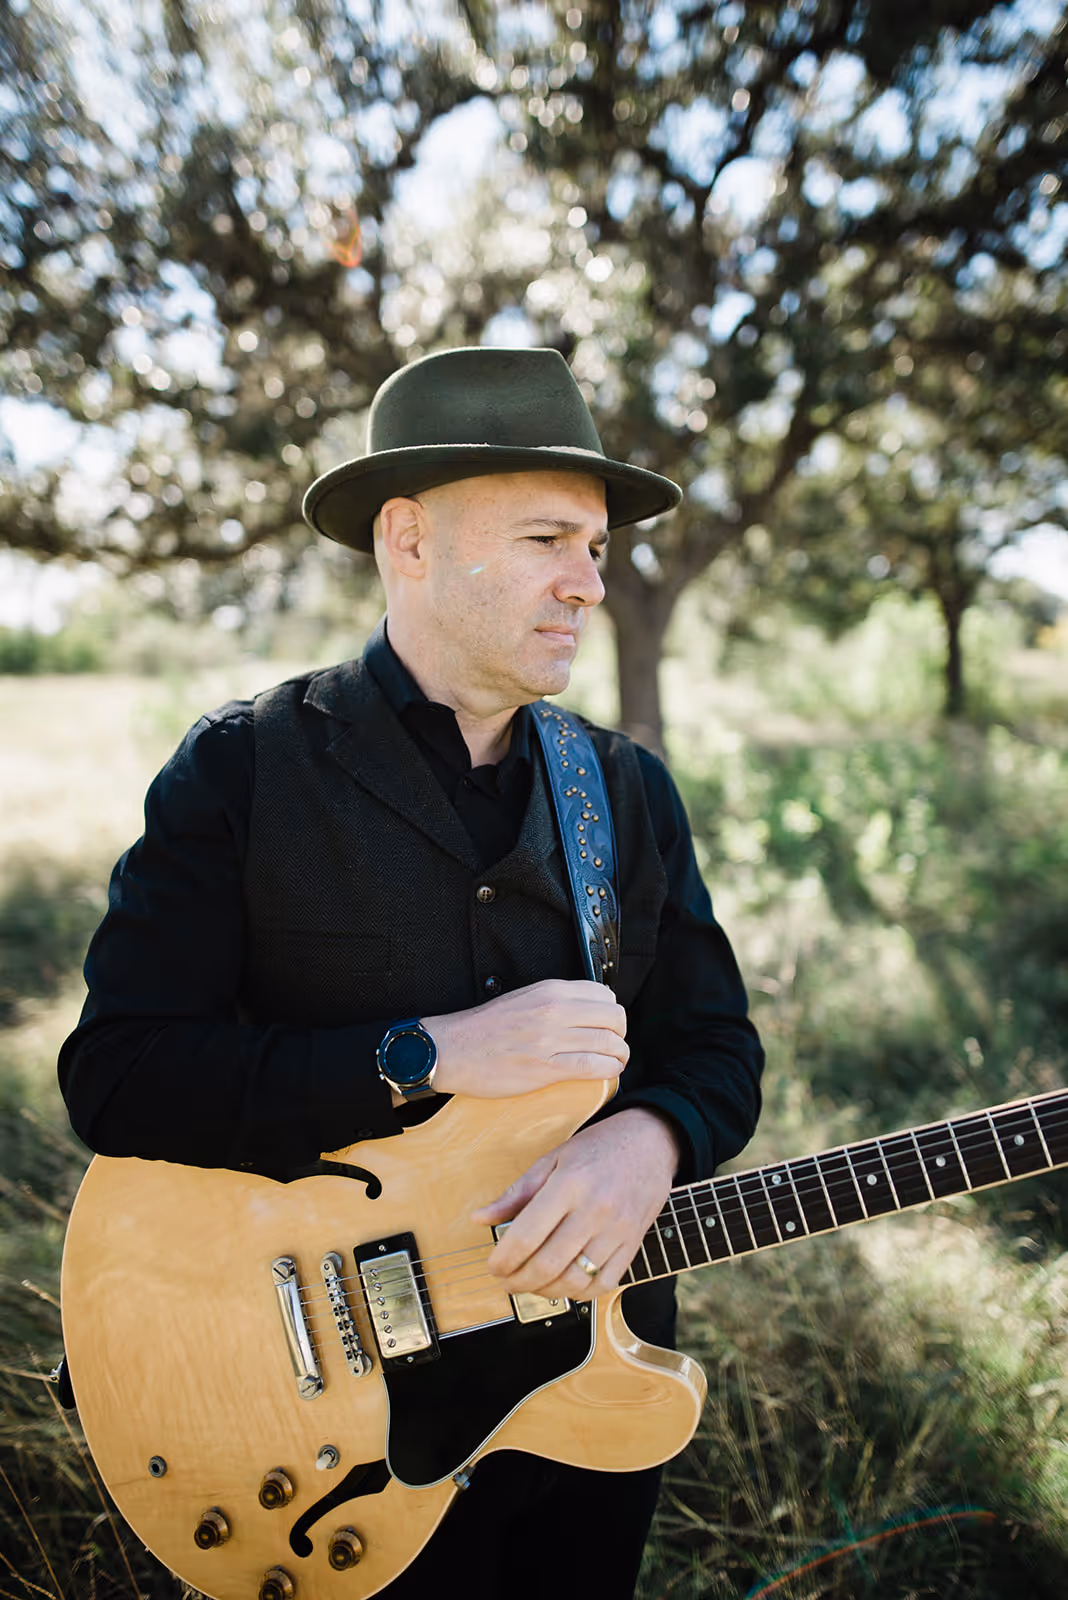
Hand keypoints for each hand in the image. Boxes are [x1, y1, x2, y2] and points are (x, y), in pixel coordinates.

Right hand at [422, 978, 627, 1099]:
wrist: (452, 1050)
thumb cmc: (485, 1028)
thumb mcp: (523, 998)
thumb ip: (555, 1000)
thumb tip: (588, 1010)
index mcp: (549, 991)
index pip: (604, 994)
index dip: (612, 1011)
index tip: (607, 1025)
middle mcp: (554, 1010)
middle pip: (614, 1018)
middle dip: (621, 1034)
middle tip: (615, 1045)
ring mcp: (550, 1040)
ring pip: (609, 1044)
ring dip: (619, 1056)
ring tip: (615, 1062)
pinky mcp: (545, 1069)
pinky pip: (593, 1068)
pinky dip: (608, 1071)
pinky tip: (606, 1074)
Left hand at [472, 1108, 680, 1299]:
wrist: (651, 1141)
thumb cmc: (599, 1147)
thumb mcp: (553, 1158)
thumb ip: (517, 1192)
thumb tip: (481, 1218)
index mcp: (569, 1184)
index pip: (526, 1236)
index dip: (503, 1260)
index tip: (494, 1265)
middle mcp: (595, 1210)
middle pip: (547, 1264)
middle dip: (518, 1281)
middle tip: (507, 1279)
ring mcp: (617, 1231)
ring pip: (574, 1280)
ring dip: (545, 1291)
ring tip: (532, 1283)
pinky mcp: (633, 1244)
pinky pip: (603, 1284)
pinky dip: (579, 1293)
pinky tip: (564, 1284)